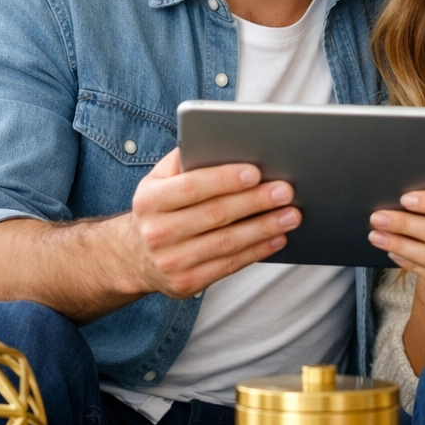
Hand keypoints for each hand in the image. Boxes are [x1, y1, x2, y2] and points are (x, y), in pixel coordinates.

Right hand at [124, 147, 299, 298]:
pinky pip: (229, 265)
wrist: (134, 257)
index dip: (224, 179)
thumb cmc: (159, 207)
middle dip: (255, 201)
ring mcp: (171, 261)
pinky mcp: (187, 283)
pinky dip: (257, 251)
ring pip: (227, 243)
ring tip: (291, 215)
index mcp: (150, 200)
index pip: (192, 187)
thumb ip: (185, 159)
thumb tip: (221, 141)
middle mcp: (157, 232)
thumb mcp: (158, 180)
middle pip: (215, 214)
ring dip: (264, 228)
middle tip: (285, 191)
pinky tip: (277, 238)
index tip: (255, 172)